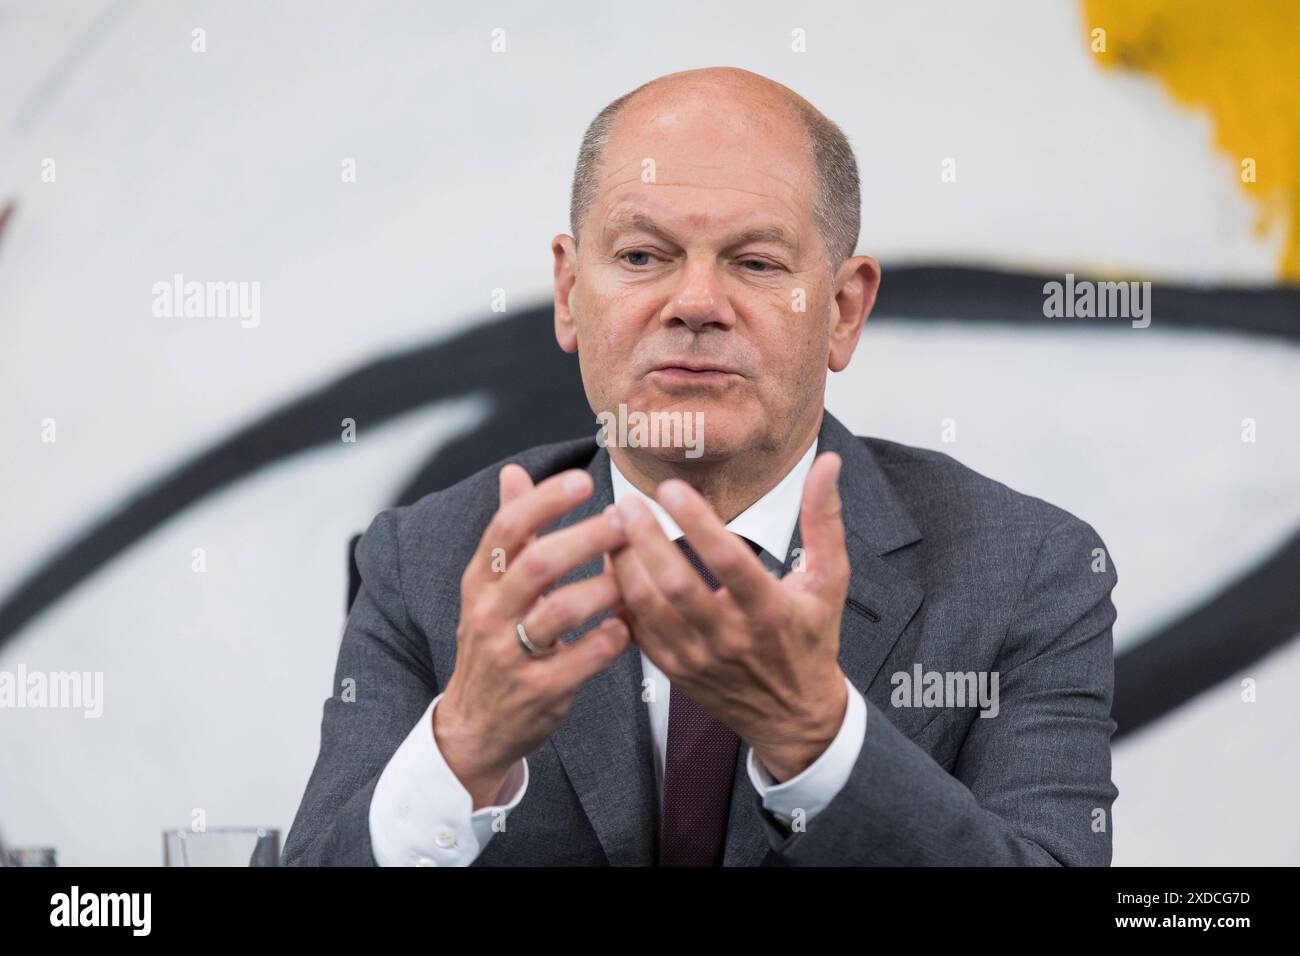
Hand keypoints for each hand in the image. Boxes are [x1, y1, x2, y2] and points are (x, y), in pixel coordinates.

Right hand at [436, 464, 629, 807]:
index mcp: (481, 581)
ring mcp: (511, 654)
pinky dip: (609, 640)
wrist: (475, 725)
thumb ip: (510, 531)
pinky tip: (626, 628)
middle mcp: (490, 613)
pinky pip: (580, 660)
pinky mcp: (536, 691)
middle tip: (625, 522)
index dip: (546, 501)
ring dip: (605, 588)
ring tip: (632, 578)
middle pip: (538, 563)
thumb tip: (514, 472)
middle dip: (587, 538)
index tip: (584, 480)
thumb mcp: (490, 587)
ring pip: (561, 610)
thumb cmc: (494, 643)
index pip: (507, 529)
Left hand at [608, 451, 850, 781]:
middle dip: (645, 538)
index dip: (697, 522)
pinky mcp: (673, 670)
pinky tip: (612, 562)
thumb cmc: (812, 639)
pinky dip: (619, 594)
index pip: (729, 560)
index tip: (670, 488)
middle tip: (626, 501)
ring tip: (612, 525)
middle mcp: (730, 636)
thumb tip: (827, 463)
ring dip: (624, 563)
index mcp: (769, 610)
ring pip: (648, 607)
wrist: (794, 714)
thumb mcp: (829, 580)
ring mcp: (697, 657)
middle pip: (677, 584)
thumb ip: (824, 519)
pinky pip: (635, 630)